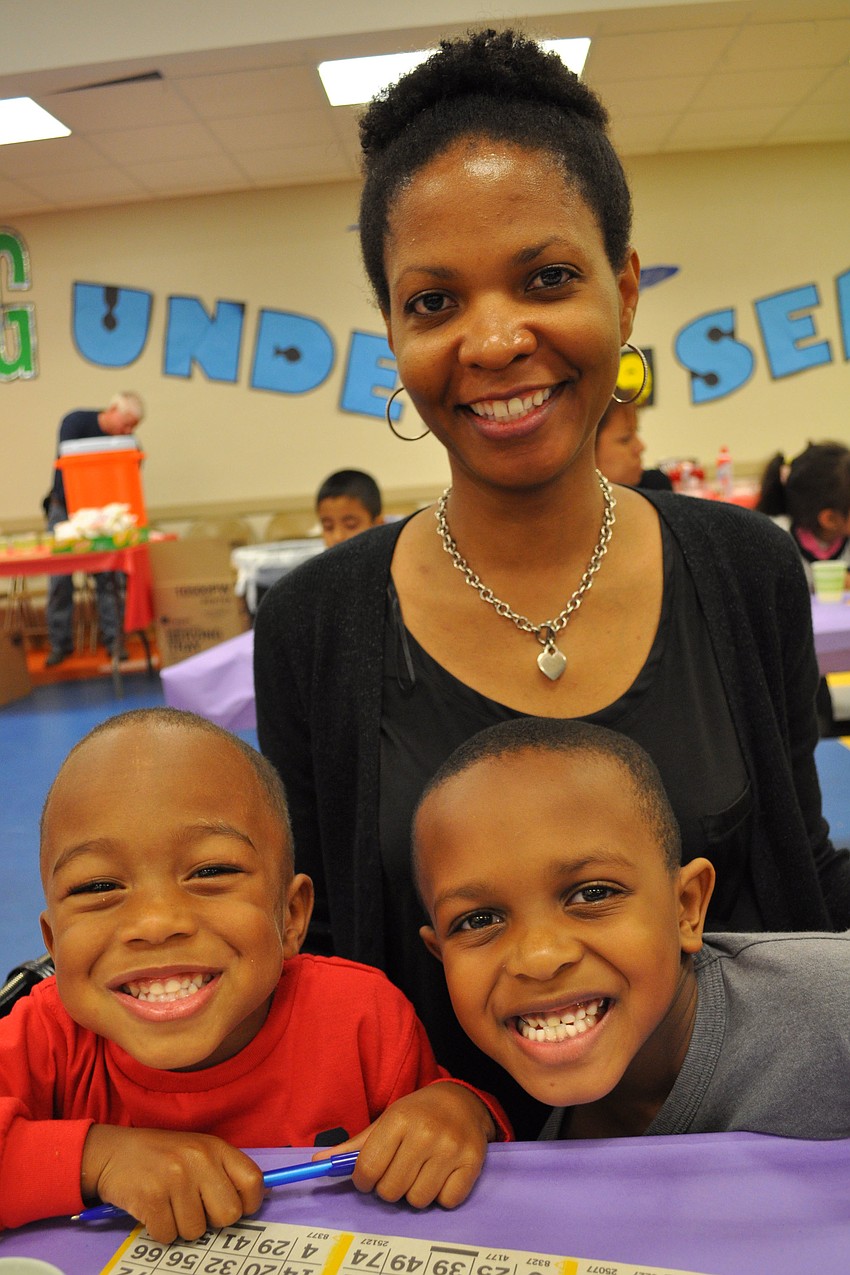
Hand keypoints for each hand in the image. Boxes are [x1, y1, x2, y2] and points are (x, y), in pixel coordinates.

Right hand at [81, 1124, 264, 1242]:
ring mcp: (175, 1178)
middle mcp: (198, 1159)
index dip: (249, 1203)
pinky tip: (153, 1209)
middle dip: (213, 1221)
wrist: (113, 1152)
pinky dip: (160, 1230)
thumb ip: (223, 1171)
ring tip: (169, 1204)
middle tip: (195, 1209)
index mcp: (215, 1147)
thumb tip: (255, 1198)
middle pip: (228, 1214)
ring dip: (181, 1226)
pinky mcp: (151, 1198)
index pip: (253, 1181)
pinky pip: (168, 1236)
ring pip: (196, 1231)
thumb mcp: (197, 1151)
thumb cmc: (161, 1156)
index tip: (237, 1209)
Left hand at [316, 1081, 494, 1209]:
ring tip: (418, 1174)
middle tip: (396, 1173)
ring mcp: (450, 1149)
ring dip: (414, 1193)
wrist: (462, 1101)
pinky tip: (440, 1176)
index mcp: (399, 1120)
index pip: (368, 1168)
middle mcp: (425, 1134)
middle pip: (391, 1190)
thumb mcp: (385, 1120)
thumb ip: (353, 1145)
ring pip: (418, 1200)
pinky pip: (446, 1201)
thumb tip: (318, 1163)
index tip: (368, 1177)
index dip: (363, 1180)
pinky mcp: (472, 1163)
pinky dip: (440, 1196)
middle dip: (388, 1188)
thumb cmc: (417, 1113)